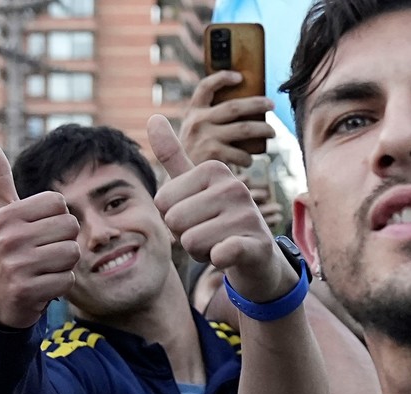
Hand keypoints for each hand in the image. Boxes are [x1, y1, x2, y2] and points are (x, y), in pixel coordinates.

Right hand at [0, 138, 80, 328]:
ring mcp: (17, 264)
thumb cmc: (8, 248)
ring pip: (73, 253)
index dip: (57, 218)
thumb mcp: (2, 213)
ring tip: (42, 268)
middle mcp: (9, 237)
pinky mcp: (27, 290)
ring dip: (63, 264)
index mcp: (8, 215)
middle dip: (63, 241)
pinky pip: (68, 280)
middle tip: (43, 252)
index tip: (38, 230)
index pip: (59, 202)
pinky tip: (41, 286)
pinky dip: (60, 285)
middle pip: (71, 226)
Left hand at [149, 114, 293, 302]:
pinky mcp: (257, 244)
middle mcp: (234, 186)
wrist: (256, 256)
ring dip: (200, 252)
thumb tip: (153, 116)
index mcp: (214, 169)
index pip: (162, 201)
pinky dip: (219, 260)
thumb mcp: (195, 186)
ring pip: (190, 241)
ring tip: (219, 244)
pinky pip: (220, 253)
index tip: (196, 216)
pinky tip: (229, 256)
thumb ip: (173, 155)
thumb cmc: (218, 219)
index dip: (172, 217)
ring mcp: (248, 215)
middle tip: (208, 234)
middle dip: (184, 236)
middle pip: (174, 220)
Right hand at [178, 70, 274, 167]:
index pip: (205, 87)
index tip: (239, 77)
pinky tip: (250, 160)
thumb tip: (245, 109)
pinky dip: (249, 158)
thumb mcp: (194, 132)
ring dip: (263, 129)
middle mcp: (197, 122)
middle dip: (257, 103)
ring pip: (244, 129)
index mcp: (193, 112)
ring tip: (272, 133)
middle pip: (234, 107)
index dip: (222, 78)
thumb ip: (210, 120)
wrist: (180, 180)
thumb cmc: (194, 155)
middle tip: (272, 105)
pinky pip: (241, 154)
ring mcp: (205, 138)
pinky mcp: (213, 156)